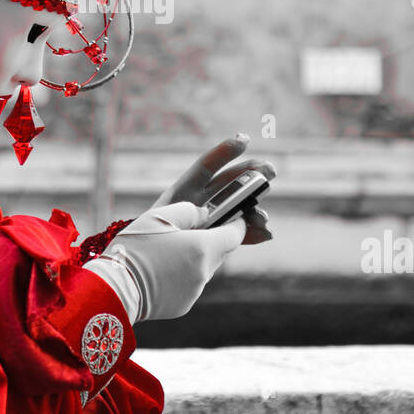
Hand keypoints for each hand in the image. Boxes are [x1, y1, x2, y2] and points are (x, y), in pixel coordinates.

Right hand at [84, 201, 245, 321]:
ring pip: (203, 269)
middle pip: (218, 252)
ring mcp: (195, 291)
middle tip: (186, 233)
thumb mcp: (159, 216)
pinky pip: (189, 285)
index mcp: (203, 248)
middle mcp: (204, 272)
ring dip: (193, 260)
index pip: (235, 235)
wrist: (114, 288)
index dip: (236, 224)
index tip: (232, 216)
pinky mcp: (184, 306)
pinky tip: (159, 272)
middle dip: (208, 241)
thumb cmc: (134, 247)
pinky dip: (181, 277)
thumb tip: (204, 215)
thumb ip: (189, 211)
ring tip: (165, 253)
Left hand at [154, 132, 274, 243]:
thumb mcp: (170, 226)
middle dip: (251, 175)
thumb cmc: (151, 243)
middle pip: (229, 183)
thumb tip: (232, 221)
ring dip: (255, 211)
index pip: (206, 166)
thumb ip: (197, 220)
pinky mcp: (215, 240)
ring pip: (238, 209)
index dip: (224, 151)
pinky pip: (237, 234)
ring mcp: (209, 221)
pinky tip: (266, 234)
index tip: (245, 140)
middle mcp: (199, 202)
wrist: (142, 274)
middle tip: (271, 171)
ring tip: (264, 218)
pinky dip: (251, 234)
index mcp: (182, 192)